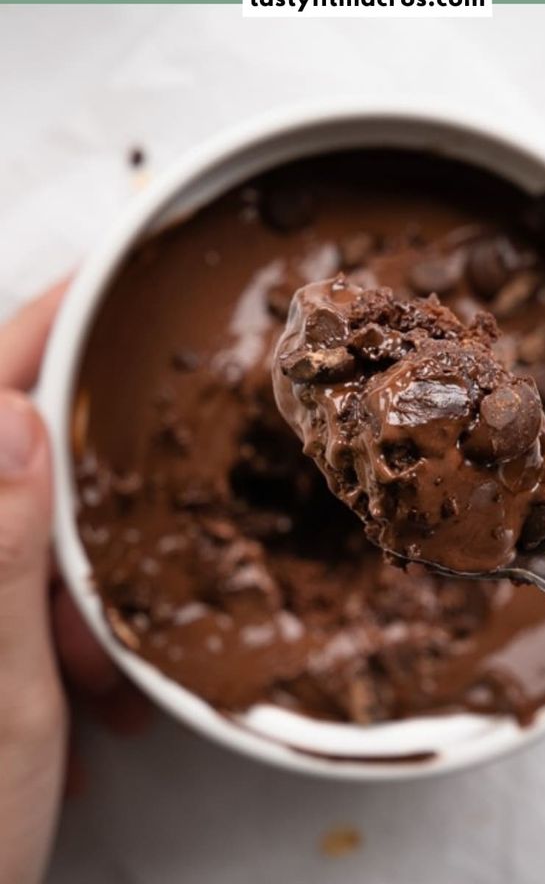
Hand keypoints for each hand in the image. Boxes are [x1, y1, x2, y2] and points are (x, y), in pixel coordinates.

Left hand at [0, 284, 149, 883]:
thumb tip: (10, 421)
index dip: (44, 327)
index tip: (106, 277)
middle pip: (14, 458)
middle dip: (84, 503)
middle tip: (115, 565)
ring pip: (32, 528)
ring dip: (82, 583)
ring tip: (96, 667)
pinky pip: (33, 581)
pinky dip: (73, 622)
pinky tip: (88, 686)